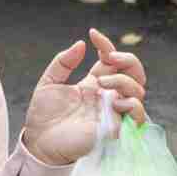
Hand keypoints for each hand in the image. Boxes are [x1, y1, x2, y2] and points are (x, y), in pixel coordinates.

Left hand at [20, 28, 147, 166]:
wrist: (38, 141)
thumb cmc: (44, 115)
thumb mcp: (49, 82)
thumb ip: (63, 62)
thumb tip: (81, 44)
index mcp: (94, 83)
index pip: (112, 60)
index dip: (106, 44)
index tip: (93, 35)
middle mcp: (107, 95)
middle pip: (134, 73)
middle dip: (127, 59)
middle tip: (108, 57)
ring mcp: (112, 111)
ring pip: (138, 91)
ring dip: (123, 80)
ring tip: (101, 82)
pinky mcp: (113, 127)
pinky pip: (136, 115)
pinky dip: (132, 103)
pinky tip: (114, 100)